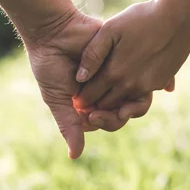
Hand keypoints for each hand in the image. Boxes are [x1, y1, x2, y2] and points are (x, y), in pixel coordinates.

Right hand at [23, 9, 151, 158]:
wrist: (53, 32)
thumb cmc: (49, 66)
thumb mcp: (57, 98)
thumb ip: (69, 125)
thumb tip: (75, 157)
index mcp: (88, 104)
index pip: (106, 123)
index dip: (105, 123)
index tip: (91, 116)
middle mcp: (104, 93)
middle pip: (122, 114)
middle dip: (115, 116)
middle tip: (100, 110)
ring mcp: (115, 76)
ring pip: (133, 97)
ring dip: (128, 102)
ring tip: (119, 100)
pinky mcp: (123, 59)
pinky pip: (138, 74)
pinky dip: (140, 82)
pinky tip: (136, 84)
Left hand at [74, 0, 189, 115]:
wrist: (178, 16)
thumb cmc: (141, 18)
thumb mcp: (110, 29)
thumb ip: (92, 54)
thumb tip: (80, 78)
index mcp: (114, 73)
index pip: (90, 96)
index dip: (80, 100)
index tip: (74, 101)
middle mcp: (131, 85)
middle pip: (106, 106)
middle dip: (95, 108)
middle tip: (86, 108)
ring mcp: (148, 86)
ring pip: (124, 106)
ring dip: (113, 106)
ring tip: (105, 101)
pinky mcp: (161, 83)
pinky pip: (142, 98)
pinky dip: (132, 98)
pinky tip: (126, 89)